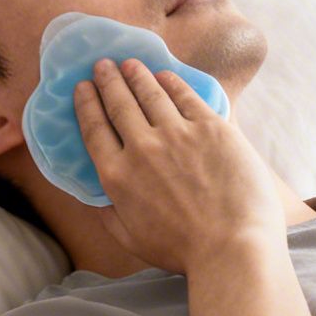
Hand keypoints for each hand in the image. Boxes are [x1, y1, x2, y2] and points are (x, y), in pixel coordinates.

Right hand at [72, 57, 286, 274]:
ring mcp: (177, 134)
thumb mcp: (132, 240)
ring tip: (130, 63)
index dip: (86, 104)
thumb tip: (98, 200)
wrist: (232, 247)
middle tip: (102, 65)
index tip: (83, 88)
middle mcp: (141, 148)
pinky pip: (186, 96)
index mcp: (117, 177)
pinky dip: (171, 82)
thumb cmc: (183, 252)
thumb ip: (109, 216)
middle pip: (119, 104)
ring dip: (136, 75)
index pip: (94, 129)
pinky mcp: (210, 128)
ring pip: (150, 93)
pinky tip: (164, 75)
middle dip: (108, 80)